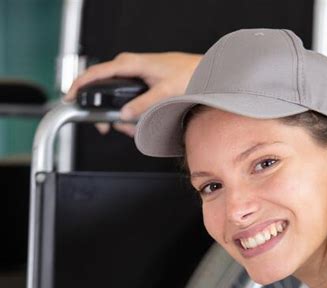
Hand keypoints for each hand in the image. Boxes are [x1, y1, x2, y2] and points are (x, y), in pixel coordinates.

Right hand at [64, 51, 201, 136]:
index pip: (95, 73)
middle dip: (106, 114)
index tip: (68, 98)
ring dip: (122, 119)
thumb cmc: (186, 74)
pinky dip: (131, 116)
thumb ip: (143, 105)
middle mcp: (128, 67)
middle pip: (103, 91)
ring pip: (116, 101)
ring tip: (133, 128)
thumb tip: (124, 115)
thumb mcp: (165, 92)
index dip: (78, 86)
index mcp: (129, 63)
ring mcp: (132, 76)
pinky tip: (138, 124)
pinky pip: (127, 103)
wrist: (201, 72)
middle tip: (107, 127)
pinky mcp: (139, 85)